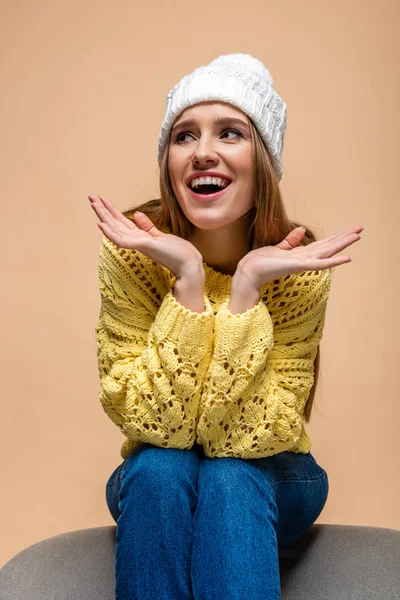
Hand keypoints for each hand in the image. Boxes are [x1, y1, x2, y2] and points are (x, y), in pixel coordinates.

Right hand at [88, 195, 203, 279]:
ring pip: (115, 229)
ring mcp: (138, 244)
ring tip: (93, 203)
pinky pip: (121, 240)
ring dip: (103, 216)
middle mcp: (136, 241)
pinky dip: (110, 233)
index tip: (102, 200)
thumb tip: (135, 214)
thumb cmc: (178, 253)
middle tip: (91, 197)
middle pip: (115, 223)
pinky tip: (101, 224)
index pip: (122, 222)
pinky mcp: (142, 246)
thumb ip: (146, 226)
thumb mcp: (160, 235)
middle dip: (103, 210)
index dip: (112, 211)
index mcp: (140, 237)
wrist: (189, 264)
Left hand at [236, 225, 363, 289]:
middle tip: (360, 229)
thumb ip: (291, 241)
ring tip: (358, 236)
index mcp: (300, 255)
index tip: (348, 230)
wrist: (249, 271)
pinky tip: (347, 258)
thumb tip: (302, 230)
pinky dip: (333, 261)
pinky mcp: (299, 266)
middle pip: (329, 246)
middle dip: (344, 238)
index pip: (322, 245)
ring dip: (343, 244)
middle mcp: (305, 259)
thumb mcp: (277, 248)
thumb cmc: (260, 262)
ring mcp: (303, 263)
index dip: (336, 237)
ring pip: (328, 252)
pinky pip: (320, 263)